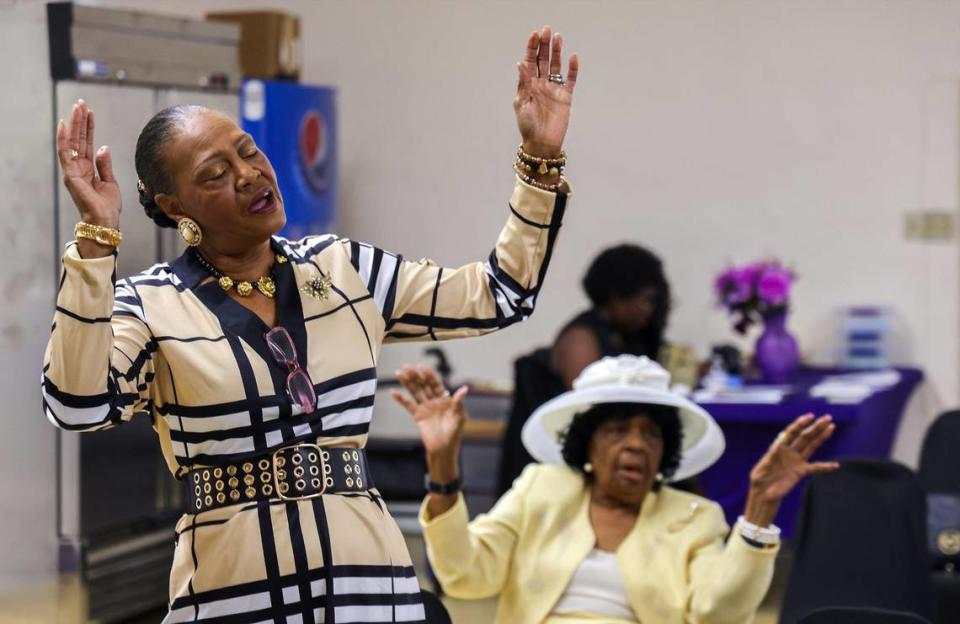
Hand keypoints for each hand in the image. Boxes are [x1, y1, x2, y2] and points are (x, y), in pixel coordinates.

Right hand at [57, 99, 120, 229]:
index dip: (89, 127)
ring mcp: (73, 170)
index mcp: (88, 168)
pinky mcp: (70, 175)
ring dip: (74, 124)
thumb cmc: (107, 205)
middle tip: (81, 102)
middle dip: (80, 121)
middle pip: (78, 139)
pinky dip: (64, 139)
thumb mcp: (110, 181)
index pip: (87, 143)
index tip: (89, 111)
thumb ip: (105, 164)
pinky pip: (65, 154)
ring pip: (72, 142)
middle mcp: (78, 167)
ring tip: (77, 107)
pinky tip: (64, 125)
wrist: (105, 220)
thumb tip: (104, 147)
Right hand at [391, 365, 467, 457]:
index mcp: (445, 399)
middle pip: (423, 385)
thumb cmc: (454, 434)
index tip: (421, 367)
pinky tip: (393, 391)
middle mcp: (434, 401)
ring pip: (414, 392)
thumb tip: (464, 388)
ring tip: (398, 373)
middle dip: (415, 375)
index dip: (429, 375)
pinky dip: (400, 399)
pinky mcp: (418, 416)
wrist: (443, 449)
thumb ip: (459, 402)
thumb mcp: (459, 417)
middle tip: (406, 366)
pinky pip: (408, 405)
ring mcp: (425, 407)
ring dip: (406, 382)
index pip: (435, 383)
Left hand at [514, 26, 578, 156]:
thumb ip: (524, 83)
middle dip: (544, 45)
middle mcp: (541, 84)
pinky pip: (570, 80)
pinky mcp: (566, 97)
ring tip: (558, 37)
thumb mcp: (522, 103)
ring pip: (556, 66)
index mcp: (528, 85)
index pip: (530, 62)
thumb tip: (521, 63)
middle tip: (547, 30)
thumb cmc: (528, 126)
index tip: (534, 35)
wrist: (542, 144)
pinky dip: (572, 69)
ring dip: (557, 52)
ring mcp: (554, 89)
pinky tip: (572, 57)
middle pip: (543, 60)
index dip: (532, 48)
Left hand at [743, 413, 838, 525]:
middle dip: (815, 427)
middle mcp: (789, 451)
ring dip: (821, 437)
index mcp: (778, 447)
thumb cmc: (759, 479)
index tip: (810, 416)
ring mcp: (796, 461)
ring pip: (811, 446)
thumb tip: (778, 447)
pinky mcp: (801, 472)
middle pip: (805, 436)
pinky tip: (835, 465)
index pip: (791, 432)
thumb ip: (770, 458)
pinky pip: (815, 468)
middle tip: (827, 417)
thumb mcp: (762, 468)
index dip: (800, 424)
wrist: (763, 493)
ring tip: (831, 427)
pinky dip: (825, 467)